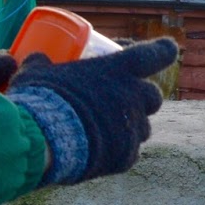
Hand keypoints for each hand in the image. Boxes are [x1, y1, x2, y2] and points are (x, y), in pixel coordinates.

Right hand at [6, 38, 178, 184]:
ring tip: (106, 130)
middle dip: (142, 97)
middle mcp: (133, 97)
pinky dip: (120, 151)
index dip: (163, 51)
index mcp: (119, 70)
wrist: (45, 141)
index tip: (168, 49)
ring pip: (143, 126)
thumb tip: (36, 57)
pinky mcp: (127, 155)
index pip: (155, 54)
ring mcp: (133, 128)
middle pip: (153, 95)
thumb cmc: (42, 100)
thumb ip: (41, 63)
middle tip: (124, 100)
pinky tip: (102, 153)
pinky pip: (130, 152)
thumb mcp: (37, 73)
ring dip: (130, 126)